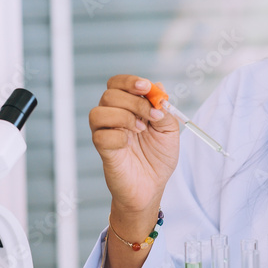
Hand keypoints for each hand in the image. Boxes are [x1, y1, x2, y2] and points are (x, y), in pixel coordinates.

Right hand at [89, 75, 179, 213]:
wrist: (153, 186)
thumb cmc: (159, 157)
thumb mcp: (169, 129)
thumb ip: (163, 109)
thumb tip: (157, 87)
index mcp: (128, 107)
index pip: (118, 84)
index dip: (129, 81)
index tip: (145, 87)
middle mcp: (113, 116)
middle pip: (109, 95)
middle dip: (134, 102)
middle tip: (152, 116)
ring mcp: (106, 133)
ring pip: (98, 113)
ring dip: (124, 117)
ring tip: (141, 130)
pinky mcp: (102, 150)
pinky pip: (99, 136)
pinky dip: (117, 137)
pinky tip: (129, 144)